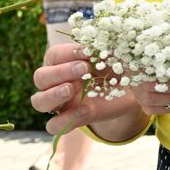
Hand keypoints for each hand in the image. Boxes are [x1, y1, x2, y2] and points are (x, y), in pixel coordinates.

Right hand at [31, 43, 162, 135]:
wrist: (130, 94)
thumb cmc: (118, 69)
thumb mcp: (116, 58)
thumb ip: (108, 50)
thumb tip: (107, 43)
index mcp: (64, 62)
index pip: (53, 55)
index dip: (68, 53)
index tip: (88, 51)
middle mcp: (56, 82)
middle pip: (40, 77)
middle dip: (60, 72)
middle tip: (84, 69)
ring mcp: (60, 102)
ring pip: (39, 101)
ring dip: (53, 95)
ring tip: (72, 89)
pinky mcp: (70, 119)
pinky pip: (53, 125)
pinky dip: (65, 119)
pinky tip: (86, 110)